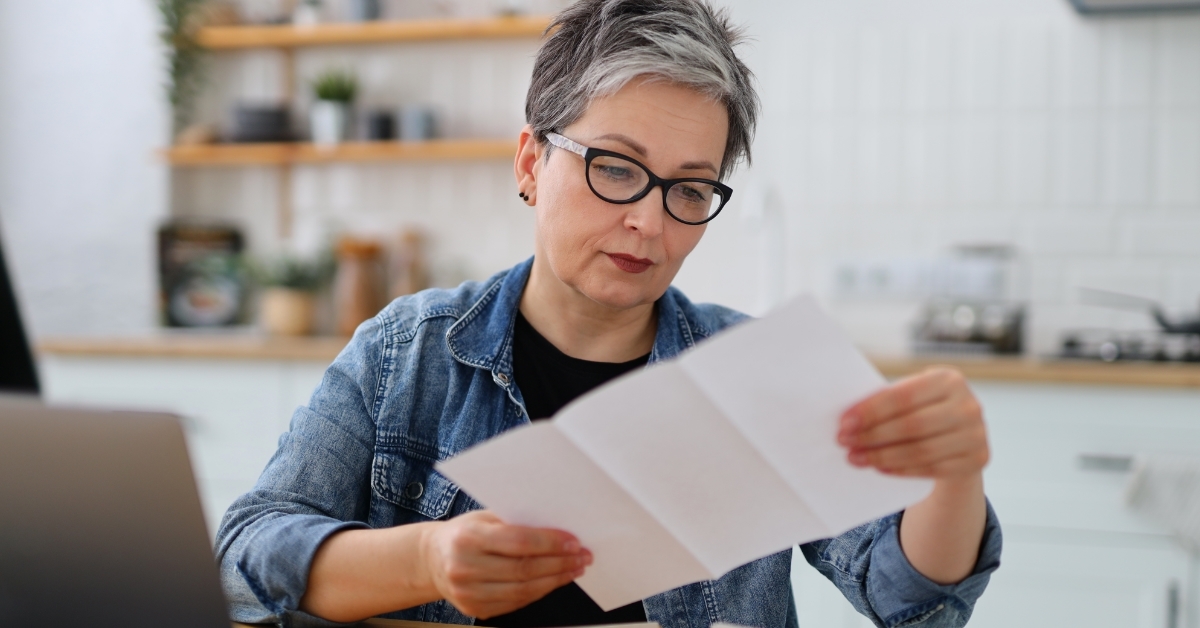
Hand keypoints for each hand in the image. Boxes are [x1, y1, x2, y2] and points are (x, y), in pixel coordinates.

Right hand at [420, 510, 590, 617]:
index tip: (573, 542)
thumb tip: (558, 526)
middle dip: (559, 563)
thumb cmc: (464, 533)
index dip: (550, 543)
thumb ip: (515, 521)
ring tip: (573, 569)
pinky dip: (539, 592)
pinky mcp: (475, 609)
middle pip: (524, 569)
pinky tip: (553, 581)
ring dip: (555, 580)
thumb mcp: (484, 517)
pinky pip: (516, 603)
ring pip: (523, 590)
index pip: (518, 542)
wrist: (433, 559)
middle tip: (582, 556)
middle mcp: (465, 567)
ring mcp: (468, 592)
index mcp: (468, 538)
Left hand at [837, 367, 989, 480]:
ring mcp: (977, 434)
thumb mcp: (913, 397)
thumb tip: (849, 420)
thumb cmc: (924, 410)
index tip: (844, 423)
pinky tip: (880, 468)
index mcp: (949, 379)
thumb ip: (888, 401)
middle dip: (873, 435)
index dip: (871, 411)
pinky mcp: (977, 459)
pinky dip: (902, 469)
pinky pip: (932, 468)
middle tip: (845, 443)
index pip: (903, 396)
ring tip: (856, 458)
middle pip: (912, 425)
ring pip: (921, 450)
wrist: (960, 436)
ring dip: (882, 456)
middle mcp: (969, 405)